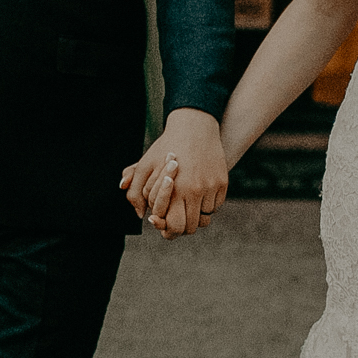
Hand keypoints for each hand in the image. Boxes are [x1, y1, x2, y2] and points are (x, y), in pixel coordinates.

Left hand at [118, 107, 227, 238]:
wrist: (194, 127)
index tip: (163, 222)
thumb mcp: (145, 166)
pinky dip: (208, 205)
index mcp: (175, 190)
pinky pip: (216, 206)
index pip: (174, 227)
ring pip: (205, 218)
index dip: (168, 229)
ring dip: (196, 215)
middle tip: (177, 218)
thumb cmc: (166, 147)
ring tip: (188, 206)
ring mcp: (211, 187)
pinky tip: (199, 195)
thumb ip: (135, 193)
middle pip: (191, 227)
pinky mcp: (222, 182)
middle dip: (182, 226)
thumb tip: (141, 215)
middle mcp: (195, 191)